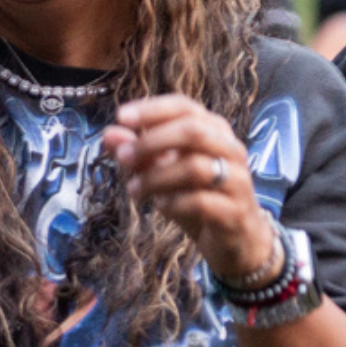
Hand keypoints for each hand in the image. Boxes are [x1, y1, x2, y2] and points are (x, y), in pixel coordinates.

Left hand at [101, 95, 278, 284]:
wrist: (234, 240)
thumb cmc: (197, 197)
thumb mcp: (163, 173)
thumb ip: (139, 152)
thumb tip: (109, 133)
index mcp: (214, 130)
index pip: (184, 107)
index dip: (152, 109)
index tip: (121, 117)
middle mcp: (230, 149)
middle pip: (193, 131)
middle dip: (152, 142)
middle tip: (122, 157)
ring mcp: (237, 180)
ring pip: (195, 167)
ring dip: (156, 177)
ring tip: (133, 190)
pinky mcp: (235, 211)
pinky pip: (201, 202)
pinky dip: (174, 204)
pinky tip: (161, 207)